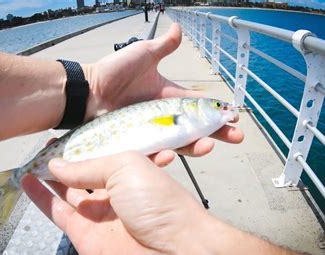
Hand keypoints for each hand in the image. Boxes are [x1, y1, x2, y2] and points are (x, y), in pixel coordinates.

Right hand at [22, 151, 223, 254]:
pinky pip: (57, 211)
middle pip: (82, 173)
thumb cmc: (159, 200)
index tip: (63, 134)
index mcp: (130, 170)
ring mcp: (99, 213)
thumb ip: (88, 166)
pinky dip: (40, 197)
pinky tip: (26, 180)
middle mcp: (114, 191)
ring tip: (30, 159)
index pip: (100, 154)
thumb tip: (57, 165)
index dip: (81, 146)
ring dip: (48, 176)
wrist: (172, 249)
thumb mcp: (125, 167)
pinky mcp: (84, 233)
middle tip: (43, 146)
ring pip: (67, 191)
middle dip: (63, 160)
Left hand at [81, 23, 242, 163]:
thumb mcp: (142, 54)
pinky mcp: (136, 145)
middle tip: (237, 136)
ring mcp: (151, 133)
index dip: (217, 111)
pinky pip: (151, 154)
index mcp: (170, 98)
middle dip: (218, 133)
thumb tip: (178, 27)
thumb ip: (163, 46)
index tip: (235, 114)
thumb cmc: (113, 71)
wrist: (87, 90)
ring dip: (196, 146)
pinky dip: (161, 156)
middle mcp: (164, 118)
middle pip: (196, 129)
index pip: (200, 106)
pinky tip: (170, 155)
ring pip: (178, 144)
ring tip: (208, 146)